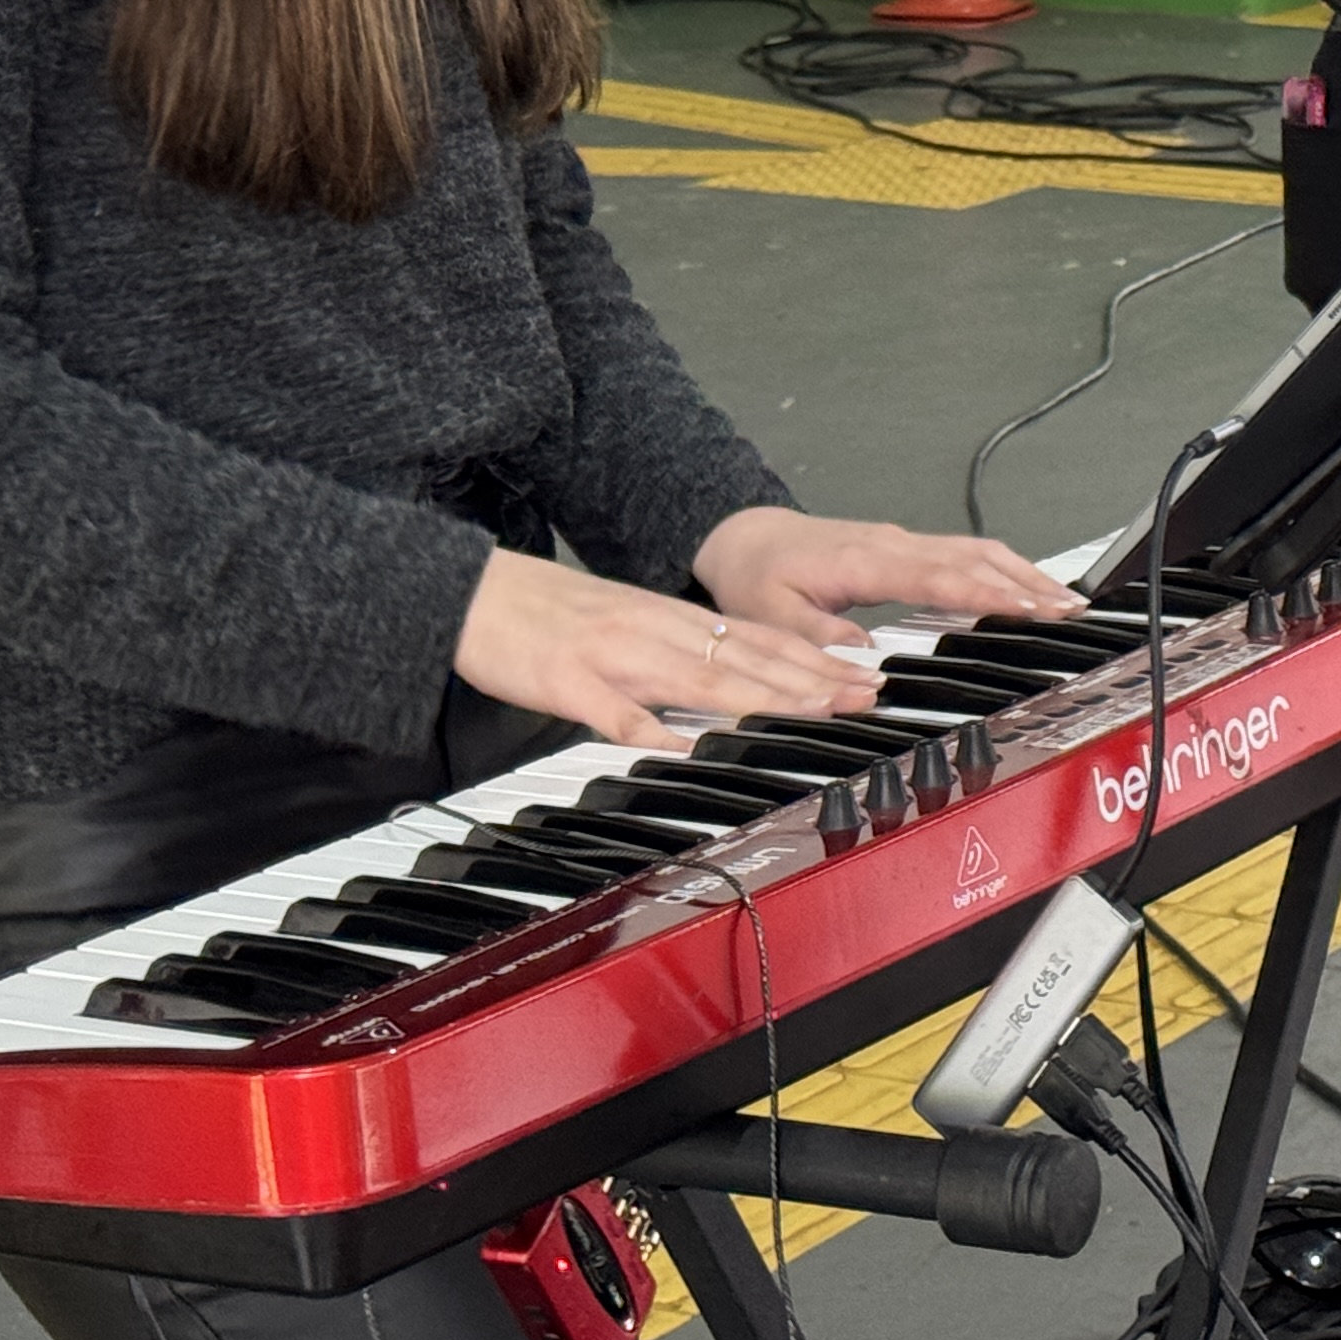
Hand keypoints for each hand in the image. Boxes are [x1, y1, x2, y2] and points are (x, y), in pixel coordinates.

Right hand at [455, 546, 887, 750]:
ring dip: (756, 697)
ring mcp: (612, 655)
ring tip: (808, 711)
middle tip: (864, 696)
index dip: (815, 659)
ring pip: (695, 677)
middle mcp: (653, 631)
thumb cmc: (552, 615)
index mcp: (670, 619)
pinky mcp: (565, 680)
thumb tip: (738, 679)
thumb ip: (682, 651)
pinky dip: (644, 727)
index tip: (863, 677)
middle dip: (810, 681)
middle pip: (744, 659)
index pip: (758, 638)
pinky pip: (609, 710)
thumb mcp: (630, 623)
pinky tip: (677, 746)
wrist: (475, 593)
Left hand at [694, 508, 1081, 642]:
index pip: (941, 576)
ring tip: (1063, 600)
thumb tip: (866, 659)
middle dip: (1028, 583)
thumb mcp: (770, 614)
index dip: (989, 593)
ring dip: (1023, 573)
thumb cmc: (757, 574)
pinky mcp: (904, 548)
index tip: (1031, 608)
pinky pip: (963, 553)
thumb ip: (818, 636)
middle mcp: (892, 545)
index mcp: (865, 561)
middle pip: (975, 558)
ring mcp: (902, 543)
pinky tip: (1021, 586)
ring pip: (976, 551)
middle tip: (1072, 609)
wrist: (746, 538)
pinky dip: (1001, 568)